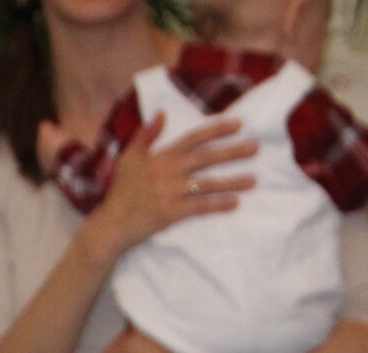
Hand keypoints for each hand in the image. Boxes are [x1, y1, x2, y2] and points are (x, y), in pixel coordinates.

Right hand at [91, 114, 255, 254]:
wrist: (111, 223)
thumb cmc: (121, 191)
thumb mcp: (128, 158)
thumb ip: (146, 135)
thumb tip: (162, 113)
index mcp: (161, 156)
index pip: (194, 138)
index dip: (216, 130)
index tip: (238, 125)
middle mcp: (169, 172)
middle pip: (207, 158)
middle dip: (232, 152)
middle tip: (255, 148)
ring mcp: (172, 192)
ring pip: (208, 184)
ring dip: (232, 182)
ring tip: (253, 180)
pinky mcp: (172, 213)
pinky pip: (200, 207)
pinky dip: (218, 205)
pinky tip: (235, 203)